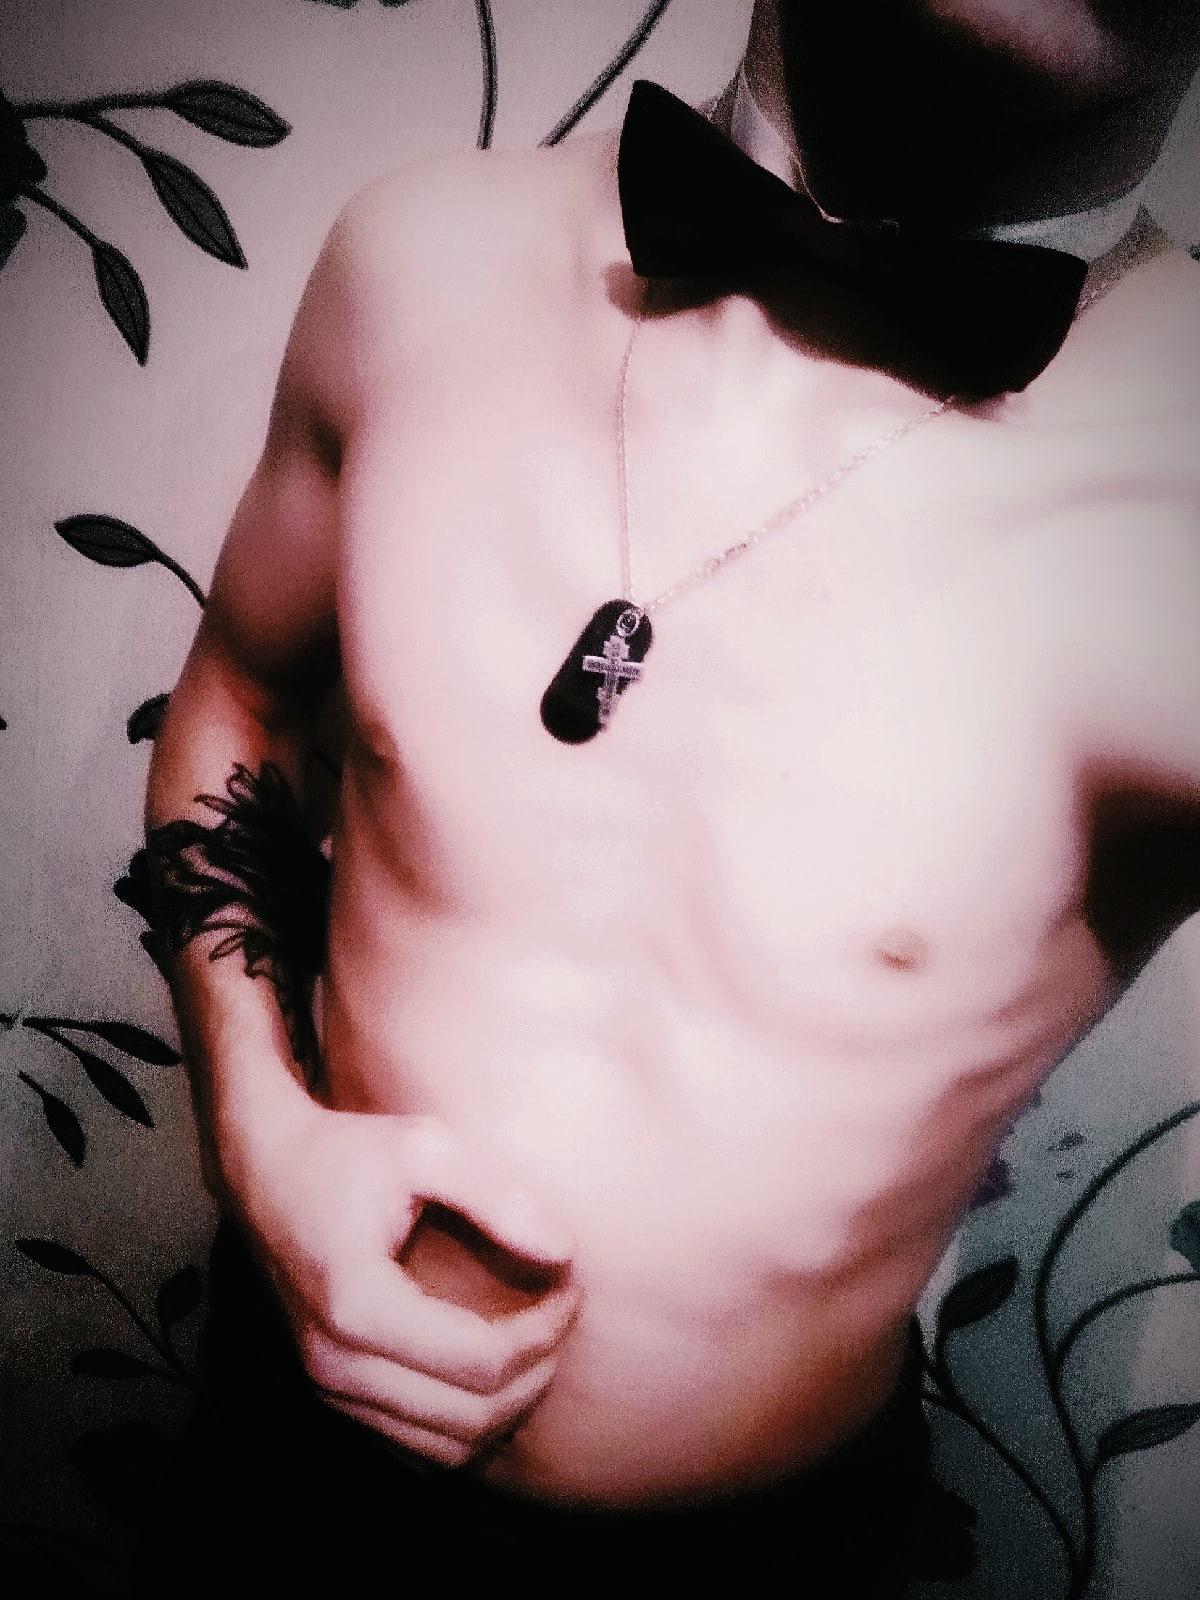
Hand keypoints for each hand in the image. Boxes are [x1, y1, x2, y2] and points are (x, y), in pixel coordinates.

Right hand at [231, 1101, 579, 1466]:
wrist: (265, 1170)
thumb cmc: (348, 1151)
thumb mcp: (427, 1149)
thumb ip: (498, 1198)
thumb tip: (565, 1253)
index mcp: (358, 1307)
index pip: (481, 1362)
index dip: (544, 1333)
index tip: (573, 1286)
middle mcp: (334, 1363)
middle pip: (469, 1420)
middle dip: (535, 1376)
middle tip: (563, 1316)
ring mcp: (327, 1386)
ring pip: (444, 1449)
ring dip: (504, 1410)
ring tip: (537, 1345)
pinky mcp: (330, 1392)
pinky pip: (414, 1445)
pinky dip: (465, 1423)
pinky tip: (492, 1368)